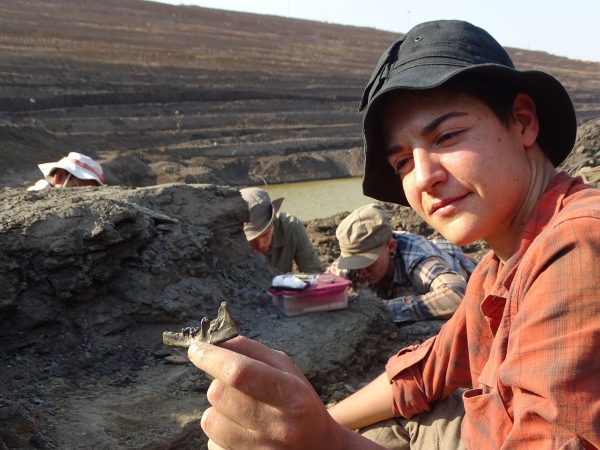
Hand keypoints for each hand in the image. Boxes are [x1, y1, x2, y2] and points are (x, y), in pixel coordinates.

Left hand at [188, 336, 348, 448]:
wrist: (318, 449)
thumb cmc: (298, 402)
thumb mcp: (287, 371)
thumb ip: (254, 352)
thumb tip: (216, 342)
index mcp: (292, 395)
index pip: (241, 372)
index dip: (212, 357)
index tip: (196, 348)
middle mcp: (278, 426)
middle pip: (219, 394)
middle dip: (218, 383)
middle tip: (234, 386)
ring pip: (210, 420)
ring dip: (217, 410)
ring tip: (240, 411)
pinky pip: (212, 444)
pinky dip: (220, 434)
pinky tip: (242, 432)